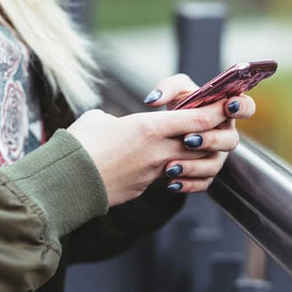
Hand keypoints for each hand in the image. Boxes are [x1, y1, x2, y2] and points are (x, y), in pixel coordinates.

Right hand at [68, 101, 232, 205]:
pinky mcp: (144, 188)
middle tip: (212, 125)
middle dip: (213, 134)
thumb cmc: (79, 145)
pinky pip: (170, 178)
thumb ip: (118, 119)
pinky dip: (175, 171)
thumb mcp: (99, 119)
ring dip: (196, 155)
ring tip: (189, 147)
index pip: (198, 119)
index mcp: (149, 128)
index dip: (216, 111)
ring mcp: (153, 173)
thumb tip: (117, 125)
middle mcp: (158, 151)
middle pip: (203, 143)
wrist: (66, 183)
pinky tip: (167, 166)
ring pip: (190, 163)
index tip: (225, 103)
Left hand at [143, 74, 255, 192]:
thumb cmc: (178, 105)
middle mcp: (225, 134)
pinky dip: (187, 184)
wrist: (165, 131)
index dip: (242, 107)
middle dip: (210, 140)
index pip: (246, 107)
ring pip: (215, 165)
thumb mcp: (173, 90)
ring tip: (171, 166)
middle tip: (188, 139)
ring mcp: (217, 155)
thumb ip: (167, 88)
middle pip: (231, 140)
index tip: (228, 106)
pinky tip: (171, 182)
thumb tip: (154, 100)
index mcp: (225, 110)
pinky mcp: (206, 173)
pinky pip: (203, 183)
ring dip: (194, 166)